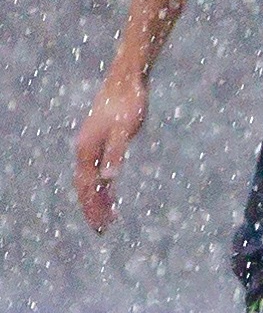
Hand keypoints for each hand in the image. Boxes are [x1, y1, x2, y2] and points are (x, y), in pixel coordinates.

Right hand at [74, 70, 148, 231]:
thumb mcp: (124, 130)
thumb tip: (108, 178)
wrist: (127, 81)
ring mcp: (91, 145)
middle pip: (85, 187)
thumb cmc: (128, 104)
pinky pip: (97, 168)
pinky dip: (102, 183)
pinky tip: (109, 189)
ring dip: (97, 198)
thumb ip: (116, 153)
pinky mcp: (100, 141)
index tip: (100, 228)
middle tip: (103, 230)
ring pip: (90, 179)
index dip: (92, 209)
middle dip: (92, 209)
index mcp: (86, 151)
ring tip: (108, 217)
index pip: (87, 188)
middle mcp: (84, 150)